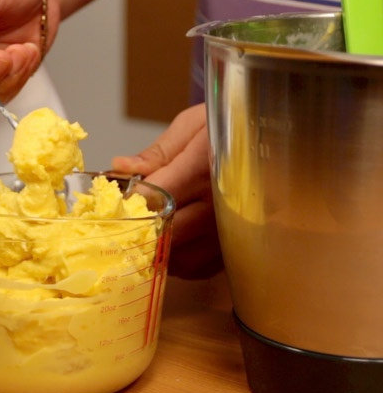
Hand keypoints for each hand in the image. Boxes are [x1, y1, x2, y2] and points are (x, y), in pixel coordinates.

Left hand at [112, 103, 222, 278]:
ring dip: (158, 249)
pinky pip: (200, 268)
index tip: (115, 201)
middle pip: (165, 233)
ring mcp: (231, 229)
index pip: (154, 196)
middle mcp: (219, 204)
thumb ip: (157, 151)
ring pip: (180, 257)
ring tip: (150, 232)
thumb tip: (120, 168)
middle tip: (125, 221)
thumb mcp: (194, 124)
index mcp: (203, 167)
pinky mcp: (239, 245)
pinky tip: (175, 244)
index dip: (129, 202)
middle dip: (140, 230)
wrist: (277, 136)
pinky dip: (181, 262)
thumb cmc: (230, 126)